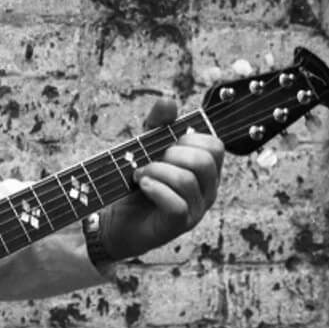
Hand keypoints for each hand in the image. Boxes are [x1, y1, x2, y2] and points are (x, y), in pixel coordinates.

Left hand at [102, 97, 225, 260]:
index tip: (166, 145)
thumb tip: (169, 101)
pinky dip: (155, 189)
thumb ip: (158, 125)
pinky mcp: (178, 226)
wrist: (114, 220)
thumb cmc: (135, 184)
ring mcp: (195, 211)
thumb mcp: (145, 147)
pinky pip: (177, 204)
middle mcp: (207, 191)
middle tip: (150, 161)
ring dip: (156, 171)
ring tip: (139, 175)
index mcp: (205, 171)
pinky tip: (143, 185)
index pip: (215, 145)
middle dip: (172, 153)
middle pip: (204, 160)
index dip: (188, 138)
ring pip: (187, 180)